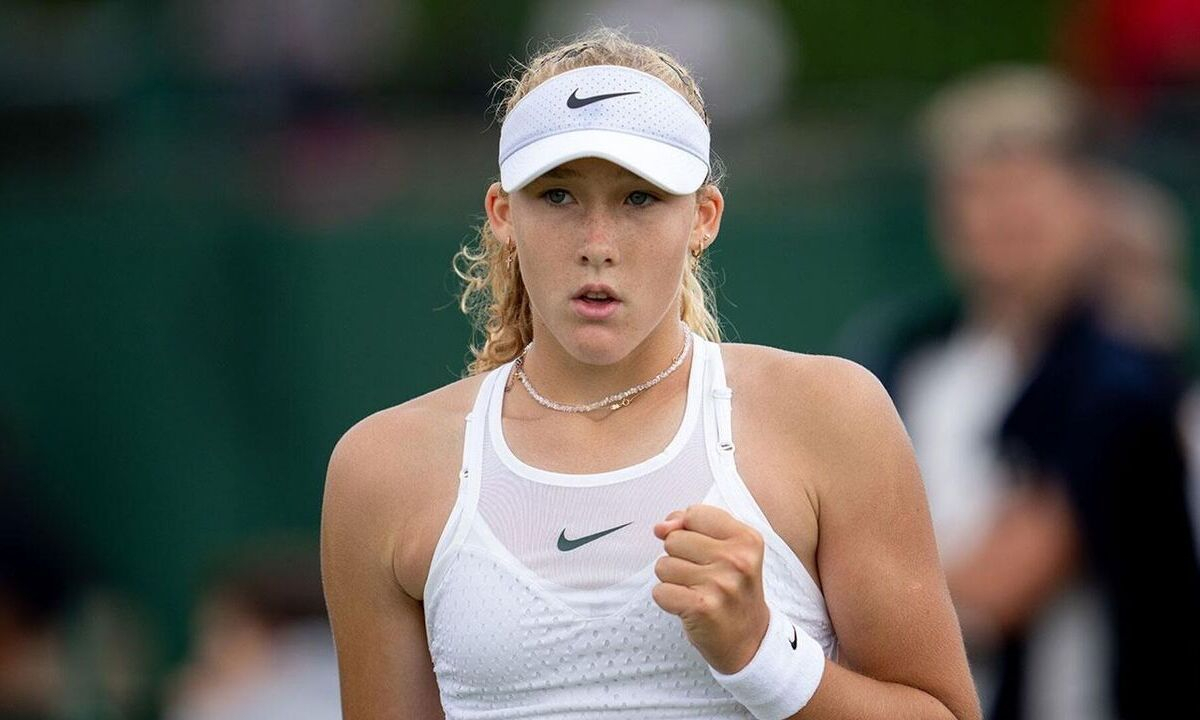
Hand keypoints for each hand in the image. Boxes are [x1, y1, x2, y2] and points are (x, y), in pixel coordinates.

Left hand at [652, 504, 770, 673]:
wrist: (750, 641)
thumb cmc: (733, 591)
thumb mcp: (727, 551)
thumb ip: (692, 527)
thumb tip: (660, 527)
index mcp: (746, 538)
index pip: (694, 513)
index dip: (689, 531)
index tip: (704, 552)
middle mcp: (737, 559)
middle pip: (674, 539)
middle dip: (680, 558)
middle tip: (704, 578)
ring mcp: (720, 583)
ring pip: (663, 565)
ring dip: (673, 581)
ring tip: (697, 592)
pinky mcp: (701, 607)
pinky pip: (660, 591)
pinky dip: (668, 601)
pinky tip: (689, 607)